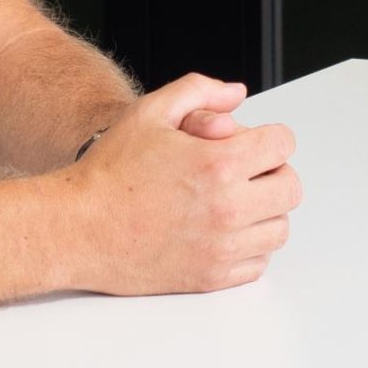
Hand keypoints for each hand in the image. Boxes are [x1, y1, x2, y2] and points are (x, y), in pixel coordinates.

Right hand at [62, 73, 300, 294]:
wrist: (78, 227)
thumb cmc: (109, 172)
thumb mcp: (151, 111)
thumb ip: (199, 90)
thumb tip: (237, 93)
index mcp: (218, 164)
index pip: (283, 145)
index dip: (270, 137)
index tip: (253, 142)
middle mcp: (226, 208)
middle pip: (289, 189)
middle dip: (273, 173)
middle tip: (248, 170)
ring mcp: (221, 247)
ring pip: (278, 229)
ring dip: (265, 211)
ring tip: (235, 200)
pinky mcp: (211, 277)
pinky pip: (258, 263)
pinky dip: (250, 246)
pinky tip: (225, 229)